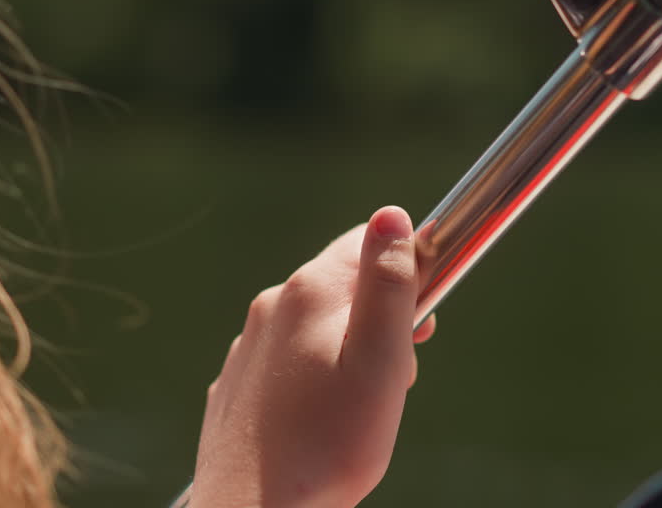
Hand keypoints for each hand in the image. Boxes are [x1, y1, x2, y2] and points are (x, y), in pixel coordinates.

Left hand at [190, 206, 435, 507]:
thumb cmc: (328, 445)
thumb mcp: (380, 359)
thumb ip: (388, 282)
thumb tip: (391, 215)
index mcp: (310, 292)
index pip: (366, 240)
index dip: (405, 271)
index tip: (421, 319)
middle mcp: (272, 308)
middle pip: (344, 286)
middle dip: (381, 320)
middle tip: (395, 376)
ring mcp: (250, 347)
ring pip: (319, 328)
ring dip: (350, 353)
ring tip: (361, 409)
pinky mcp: (239, 385)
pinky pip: (291, 364)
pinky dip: (316, 381)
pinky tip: (324, 422)